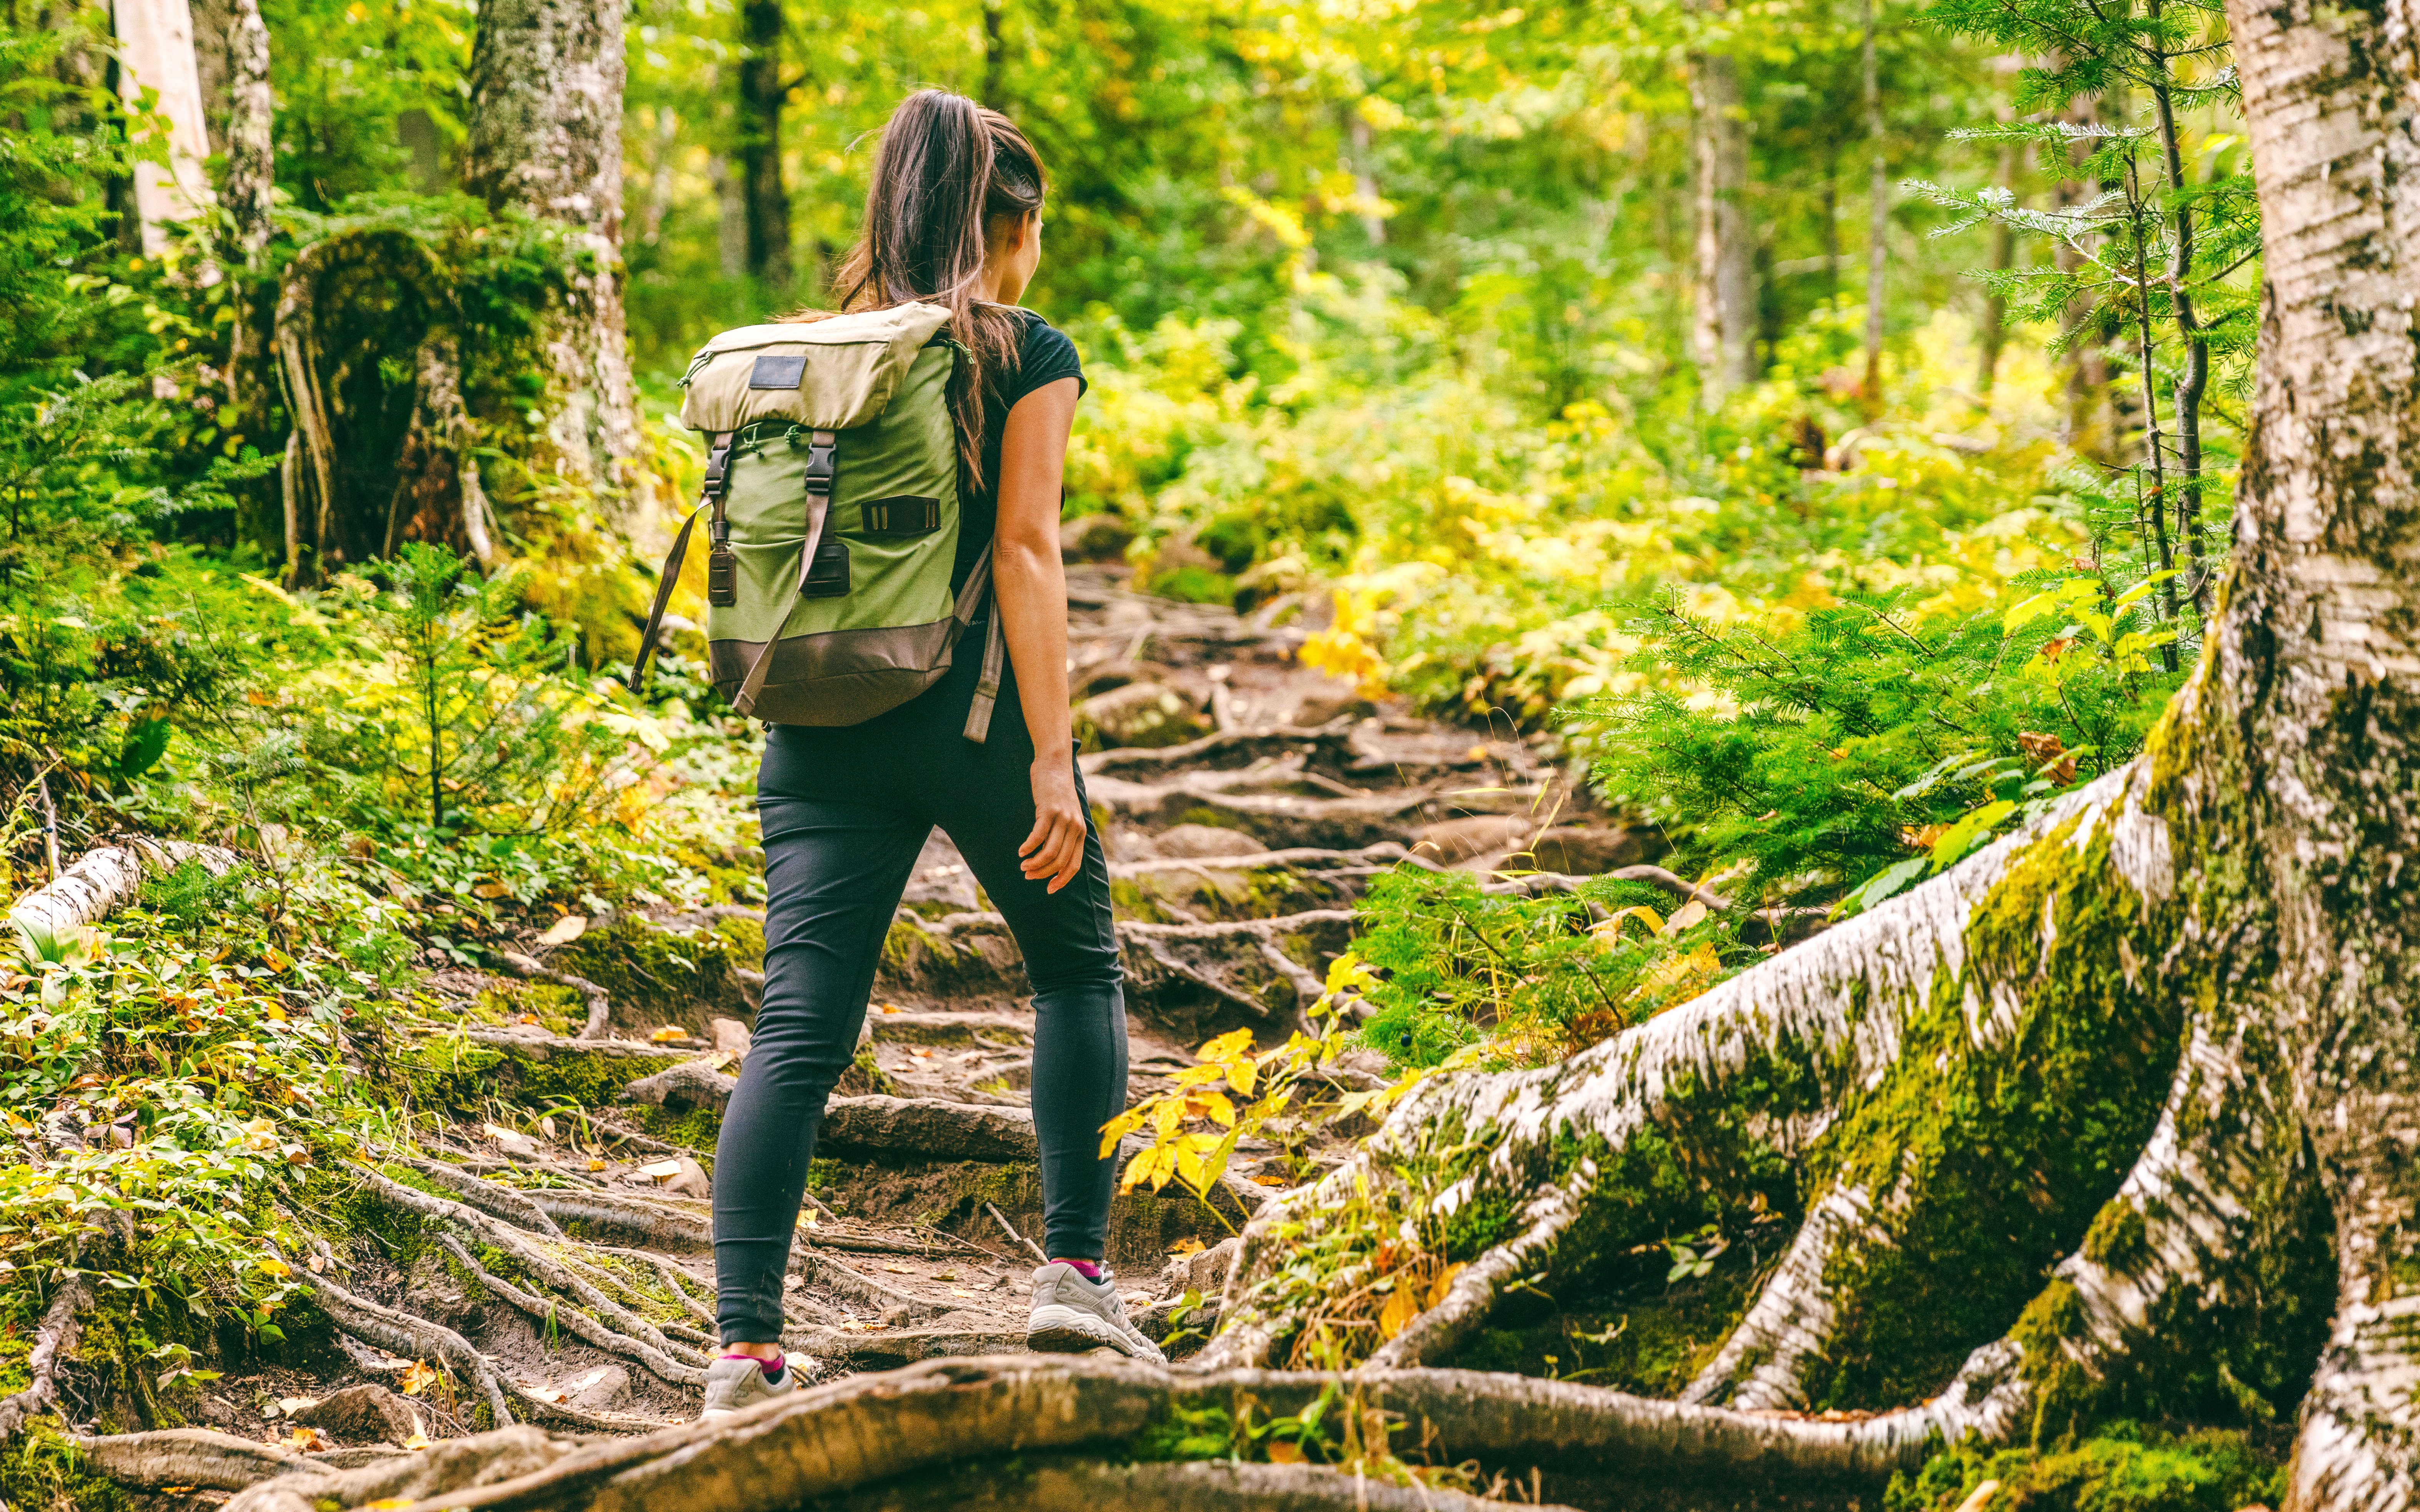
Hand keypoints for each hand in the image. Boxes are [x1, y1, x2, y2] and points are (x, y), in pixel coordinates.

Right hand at [1019, 755, 1087, 893]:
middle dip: (1043, 873)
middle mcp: (1075, 827)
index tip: (1049, 889)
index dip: (1062, 880)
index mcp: (1081, 832)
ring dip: (1034, 863)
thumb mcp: (1067, 814)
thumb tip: (1051, 856)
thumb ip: (1064, 833)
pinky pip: (1038, 836)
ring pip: (1049, 852)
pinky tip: (1020, 851)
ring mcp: (1063, 819)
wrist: (1055, 764)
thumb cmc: (1057, 791)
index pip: (1074, 864)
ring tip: (1023, 866)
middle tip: (1028, 875)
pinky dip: (1028, 847)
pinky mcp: (1049, 810)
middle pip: (1060, 861)